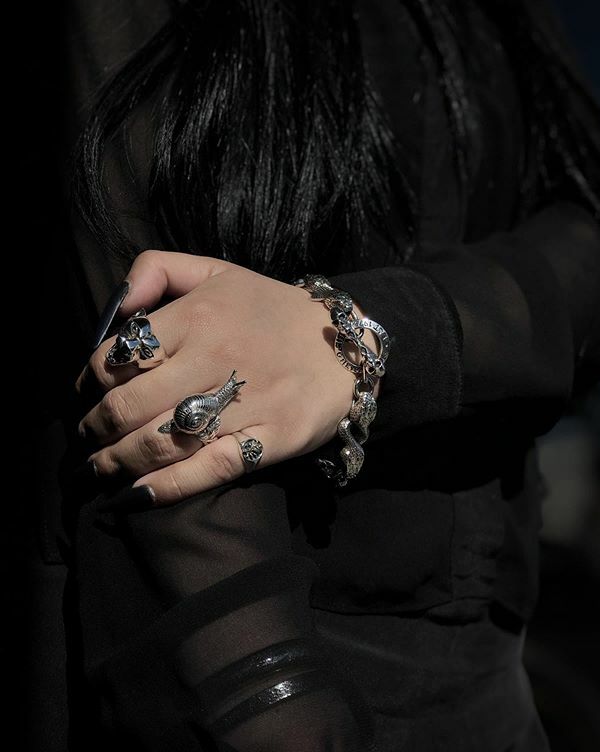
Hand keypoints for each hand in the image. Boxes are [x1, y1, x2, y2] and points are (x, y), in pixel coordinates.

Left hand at [76, 251, 379, 504]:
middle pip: (128, 406)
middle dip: (95, 429)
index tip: (89, 397)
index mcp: (196, 317)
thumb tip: (116, 304)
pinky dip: (167, 487)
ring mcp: (243, 404)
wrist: (346, 345)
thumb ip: (159, 269)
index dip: (91, 383)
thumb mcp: (218, 271)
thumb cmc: (273, 310)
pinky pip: (208, 469)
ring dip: (115, 463)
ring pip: (159, 442)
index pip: (118, 357)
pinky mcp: (270, 439)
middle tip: (88, 440)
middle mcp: (213, 359)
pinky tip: (137, 494)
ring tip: (99, 470)